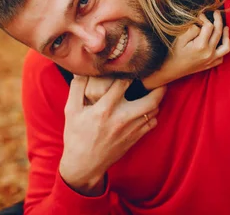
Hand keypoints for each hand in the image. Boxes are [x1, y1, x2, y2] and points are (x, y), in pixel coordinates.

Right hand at [59, 76, 165, 195]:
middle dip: (158, 87)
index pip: (123, 83)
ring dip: (156, 99)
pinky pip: (153, 123)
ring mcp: (131, 130)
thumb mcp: (71, 111)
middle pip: (150, 100)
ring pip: (154, 111)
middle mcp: (121, 119)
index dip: (129, 71)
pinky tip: (147, 108)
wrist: (84, 165)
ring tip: (154, 89)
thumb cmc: (76, 135)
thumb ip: (77, 88)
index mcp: (104, 110)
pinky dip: (153, 114)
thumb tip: (80, 69)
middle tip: (158, 77)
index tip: (131, 66)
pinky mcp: (135, 138)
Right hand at [144, 10, 229, 88]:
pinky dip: (222, 49)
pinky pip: (222, 57)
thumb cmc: (174, 53)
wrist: (171, 70)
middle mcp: (209, 53)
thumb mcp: (180, 38)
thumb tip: (201, 22)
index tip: (200, 14)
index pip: (209, 26)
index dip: (205, 18)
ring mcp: (211, 60)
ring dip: (227, 36)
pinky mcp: (210, 65)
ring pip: (226, 46)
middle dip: (218, 20)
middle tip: (216, 12)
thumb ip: (192, 29)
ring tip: (226, 28)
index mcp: (201, 46)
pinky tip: (220, 43)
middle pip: (218, 33)